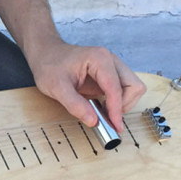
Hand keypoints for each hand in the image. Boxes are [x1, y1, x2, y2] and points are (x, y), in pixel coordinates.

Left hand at [29, 41, 145, 132]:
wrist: (46, 54)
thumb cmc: (50, 66)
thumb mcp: (57, 88)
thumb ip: (75, 105)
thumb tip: (93, 121)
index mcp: (99, 59)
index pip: (116, 87)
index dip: (116, 109)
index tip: (113, 125)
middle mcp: (110, 61)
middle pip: (134, 86)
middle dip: (124, 105)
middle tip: (109, 120)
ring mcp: (112, 67)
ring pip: (132, 88)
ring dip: (123, 104)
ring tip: (104, 114)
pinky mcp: (110, 75)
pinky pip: (123, 90)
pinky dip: (118, 102)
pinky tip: (103, 109)